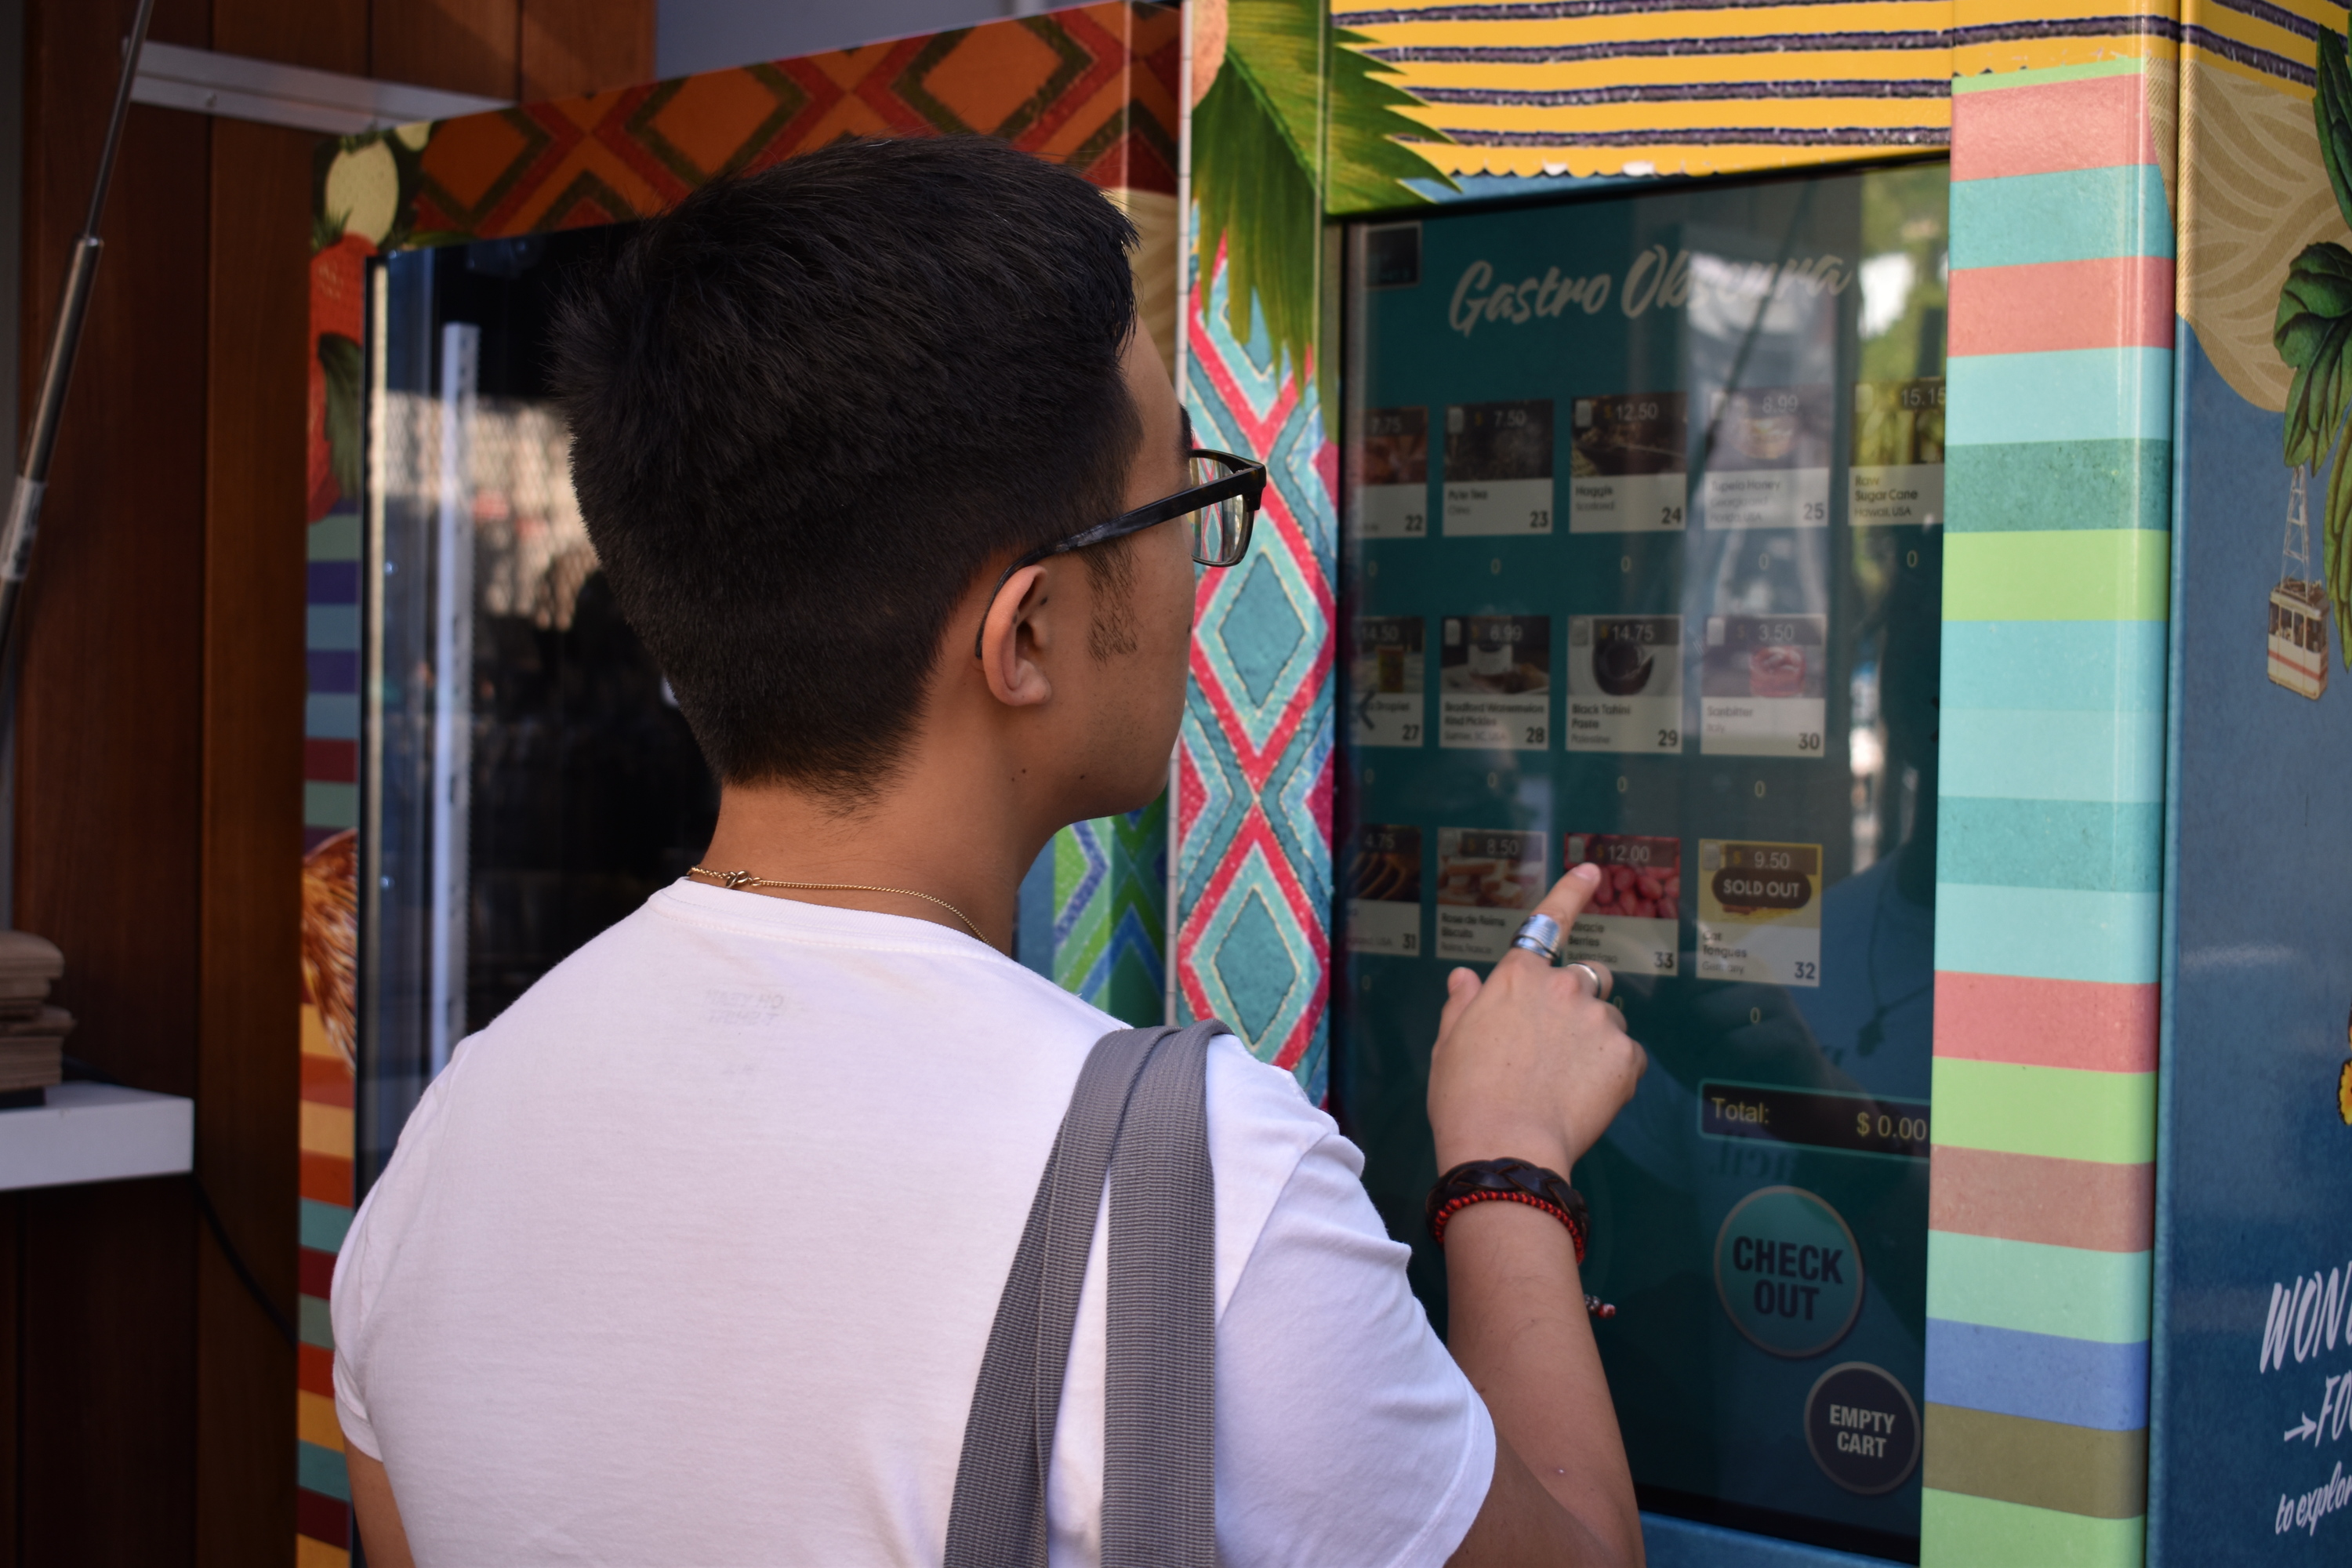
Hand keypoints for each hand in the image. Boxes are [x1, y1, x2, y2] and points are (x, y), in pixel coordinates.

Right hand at [1427, 864, 1648, 1174]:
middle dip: (1579, 1000)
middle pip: (1588, 977)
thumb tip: (1464, 979)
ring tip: (1567, 1082)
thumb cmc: (1465, 1097)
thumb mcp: (1450, 1045)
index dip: (1572, 892)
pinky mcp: (1627, 1057)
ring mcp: (1598, 1021)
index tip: (1592, 871)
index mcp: (1517, 978)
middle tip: (1558, 1043)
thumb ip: (1463, 1005)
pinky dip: (1612, 1073)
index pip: (1549, 921)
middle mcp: (1563, 987)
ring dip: (1595, 1039)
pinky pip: (1627, 1056)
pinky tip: (1586, 1099)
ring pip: (1608, 1020)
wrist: (1504, 1147)